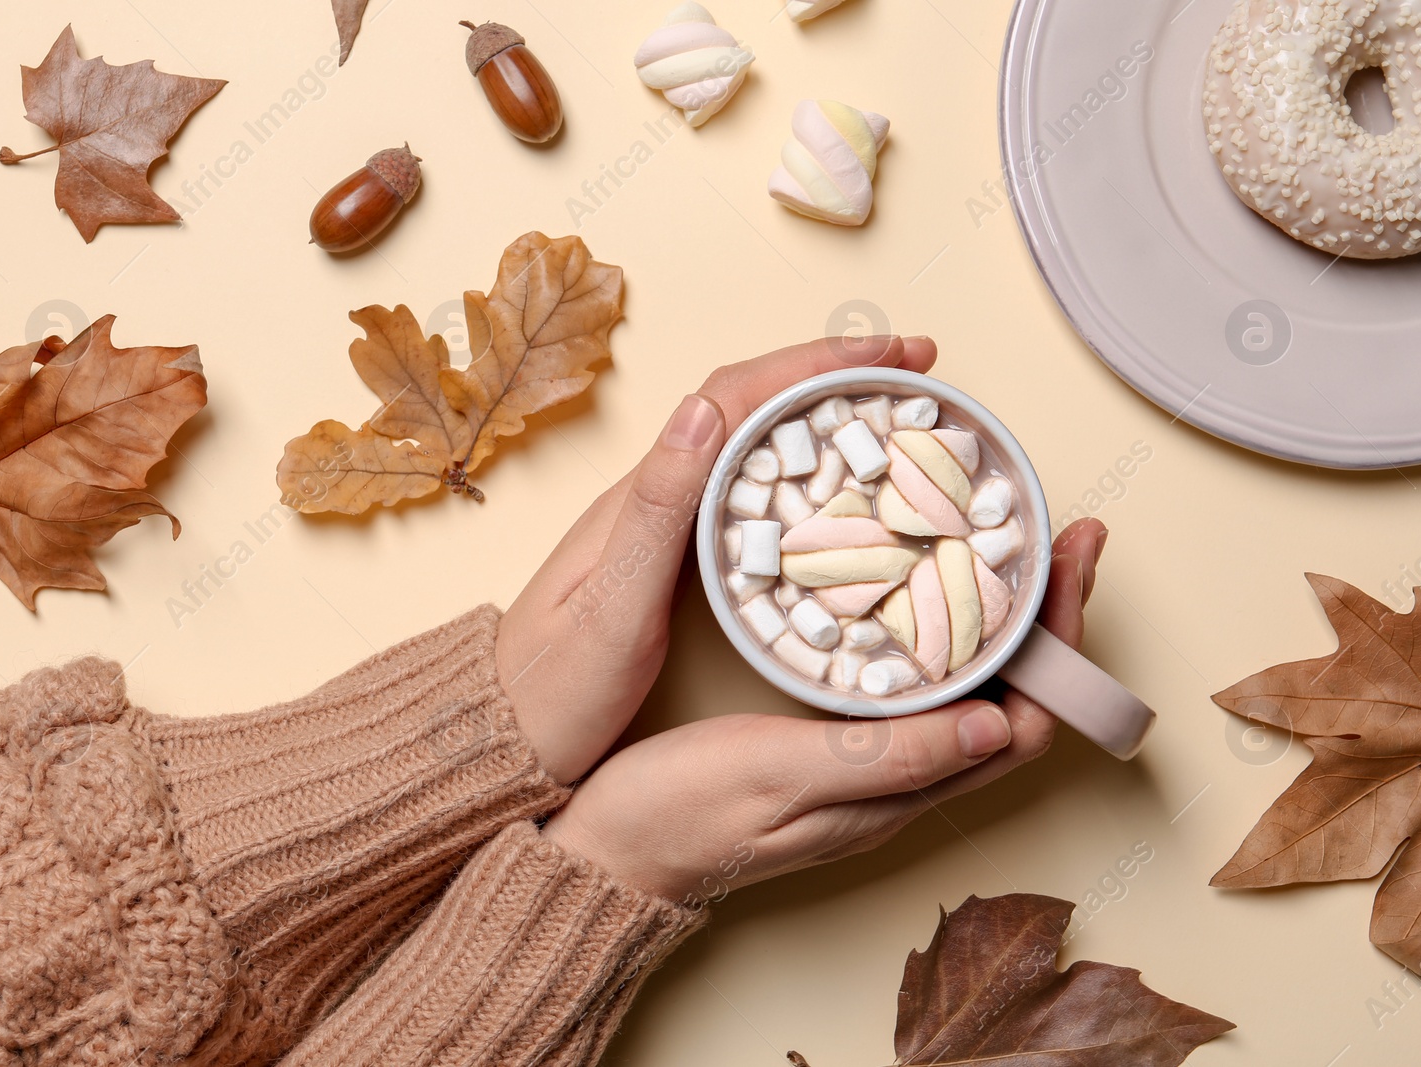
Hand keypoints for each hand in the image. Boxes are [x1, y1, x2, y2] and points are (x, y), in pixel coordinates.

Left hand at [497, 335, 938, 784]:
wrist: (503, 740)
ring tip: (897, 413)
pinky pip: (752, 495)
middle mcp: (655, 498)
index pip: (736, 396)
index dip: (816, 363)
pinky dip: (807, 474)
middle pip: (752, 405)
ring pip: (756, 445)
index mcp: (643, 497)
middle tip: (917, 371)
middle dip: (836, 374)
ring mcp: (664, 528)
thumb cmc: (554, 689)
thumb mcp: (609, 608)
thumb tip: (702, 411)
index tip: (892, 354)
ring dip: (825, 415)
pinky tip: (843, 494)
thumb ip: (657, 516)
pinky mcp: (675, 563)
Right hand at [540, 520, 1107, 903]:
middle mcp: (898, 785)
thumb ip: (883, 755)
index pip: (1026, 723)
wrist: (604, 854)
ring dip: (1001, 624)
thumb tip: (995, 723)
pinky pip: (917, 690)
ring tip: (1004, 548)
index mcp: (896, 796)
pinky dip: (941, 634)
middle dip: (1048, 619)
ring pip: (970, 694)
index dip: (1063, 644)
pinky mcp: (833, 750)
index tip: (1070, 558)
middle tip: (1056, 534)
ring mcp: (868, 770)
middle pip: (1014, 701)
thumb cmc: (679, 815)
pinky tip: (919, 591)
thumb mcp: (779, 774)